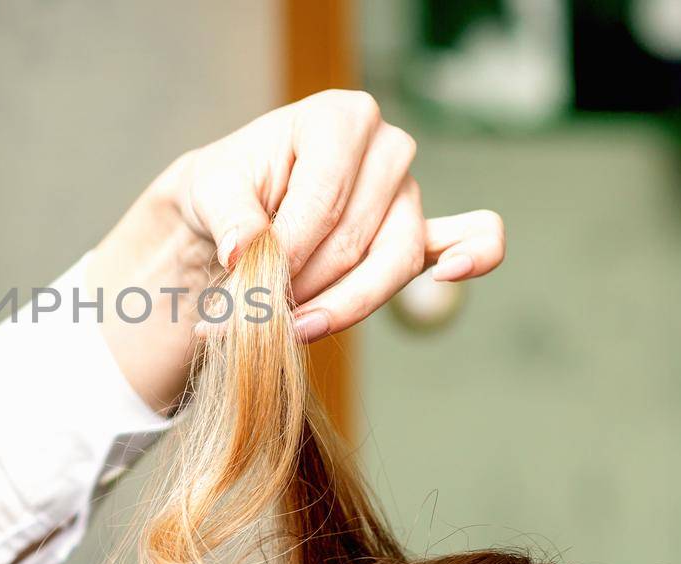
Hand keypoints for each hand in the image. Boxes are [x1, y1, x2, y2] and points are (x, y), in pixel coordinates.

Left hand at [92, 90, 504, 410]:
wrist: (230, 209)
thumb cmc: (225, 188)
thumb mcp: (208, 189)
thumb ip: (229, 218)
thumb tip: (246, 253)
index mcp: (340, 118)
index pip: (324, 200)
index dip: (286, 252)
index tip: (245, 284)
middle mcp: (387, 148)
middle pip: (354, 240)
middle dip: (302, 288)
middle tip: (252, 315)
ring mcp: (408, 192)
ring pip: (392, 264)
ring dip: (340, 306)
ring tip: (292, 328)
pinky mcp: (419, 234)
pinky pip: (470, 240)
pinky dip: (473, 256)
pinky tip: (450, 272)